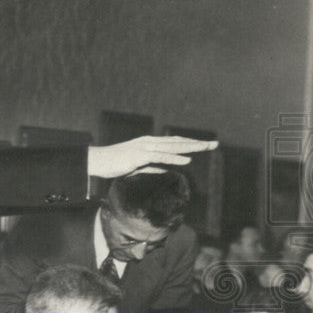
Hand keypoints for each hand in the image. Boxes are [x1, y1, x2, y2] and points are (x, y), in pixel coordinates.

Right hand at [87, 136, 217, 178]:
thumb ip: (152, 167)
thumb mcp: (136, 167)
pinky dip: (175, 158)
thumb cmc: (114, 164)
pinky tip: (187, 160)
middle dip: (197, 143)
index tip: (205, 145)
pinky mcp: (140, 156)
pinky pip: (161, 157)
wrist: (97, 161)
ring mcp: (145, 148)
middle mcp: (150, 142)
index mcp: (150, 144)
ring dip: (191, 147)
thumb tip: (165, 170)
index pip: (174, 142)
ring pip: (173, 147)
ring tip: (206, 148)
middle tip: (215, 143)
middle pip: (178, 142)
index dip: (190, 143)